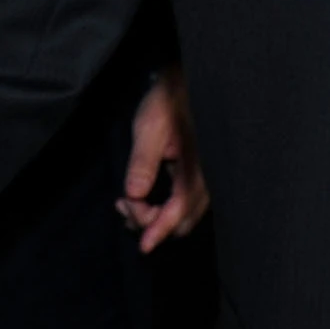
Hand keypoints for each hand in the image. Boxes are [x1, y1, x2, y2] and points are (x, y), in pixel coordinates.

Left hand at [117, 66, 208, 249]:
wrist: (186, 82)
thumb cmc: (168, 100)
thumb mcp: (150, 127)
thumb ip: (143, 162)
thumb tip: (134, 195)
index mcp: (197, 169)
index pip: (179, 211)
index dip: (160, 230)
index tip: (143, 246)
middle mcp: (205, 180)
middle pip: (181, 220)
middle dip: (152, 223)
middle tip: (124, 207)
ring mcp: (202, 179)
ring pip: (181, 215)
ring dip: (154, 218)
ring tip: (125, 204)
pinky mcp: (195, 176)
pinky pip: (181, 203)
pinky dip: (160, 208)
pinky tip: (137, 197)